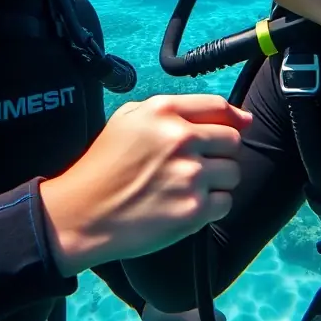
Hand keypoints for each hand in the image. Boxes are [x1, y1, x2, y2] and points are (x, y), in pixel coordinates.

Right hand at [42, 94, 251, 275]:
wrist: (83, 213)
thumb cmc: (104, 165)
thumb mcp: (128, 118)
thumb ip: (174, 109)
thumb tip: (236, 117)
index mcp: (164, 111)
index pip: (219, 107)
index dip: (234, 119)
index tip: (238, 127)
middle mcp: (180, 138)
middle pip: (233, 141)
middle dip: (221, 153)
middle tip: (199, 165)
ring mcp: (190, 175)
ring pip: (233, 173)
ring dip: (218, 181)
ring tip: (189, 187)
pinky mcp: (193, 209)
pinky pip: (225, 203)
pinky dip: (211, 207)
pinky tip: (186, 205)